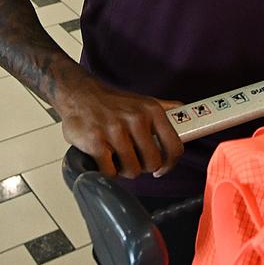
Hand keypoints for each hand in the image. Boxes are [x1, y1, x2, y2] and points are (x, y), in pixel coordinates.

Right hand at [55, 76, 183, 178]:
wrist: (77, 93)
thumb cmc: (111, 102)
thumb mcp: (142, 101)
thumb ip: (165, 109)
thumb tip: (186, 111)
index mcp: (152, 111)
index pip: (174, 147)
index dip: (170, 164)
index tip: (162, 169)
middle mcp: (136, 119)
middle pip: (152, 164)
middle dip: (142, 166)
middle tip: (131, 158)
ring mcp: (115, 131)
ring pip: (132, 171)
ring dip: (123, 169)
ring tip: (115, 156)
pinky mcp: (96, 142)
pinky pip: (110, 172)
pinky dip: (106, 170)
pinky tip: (102, 158)